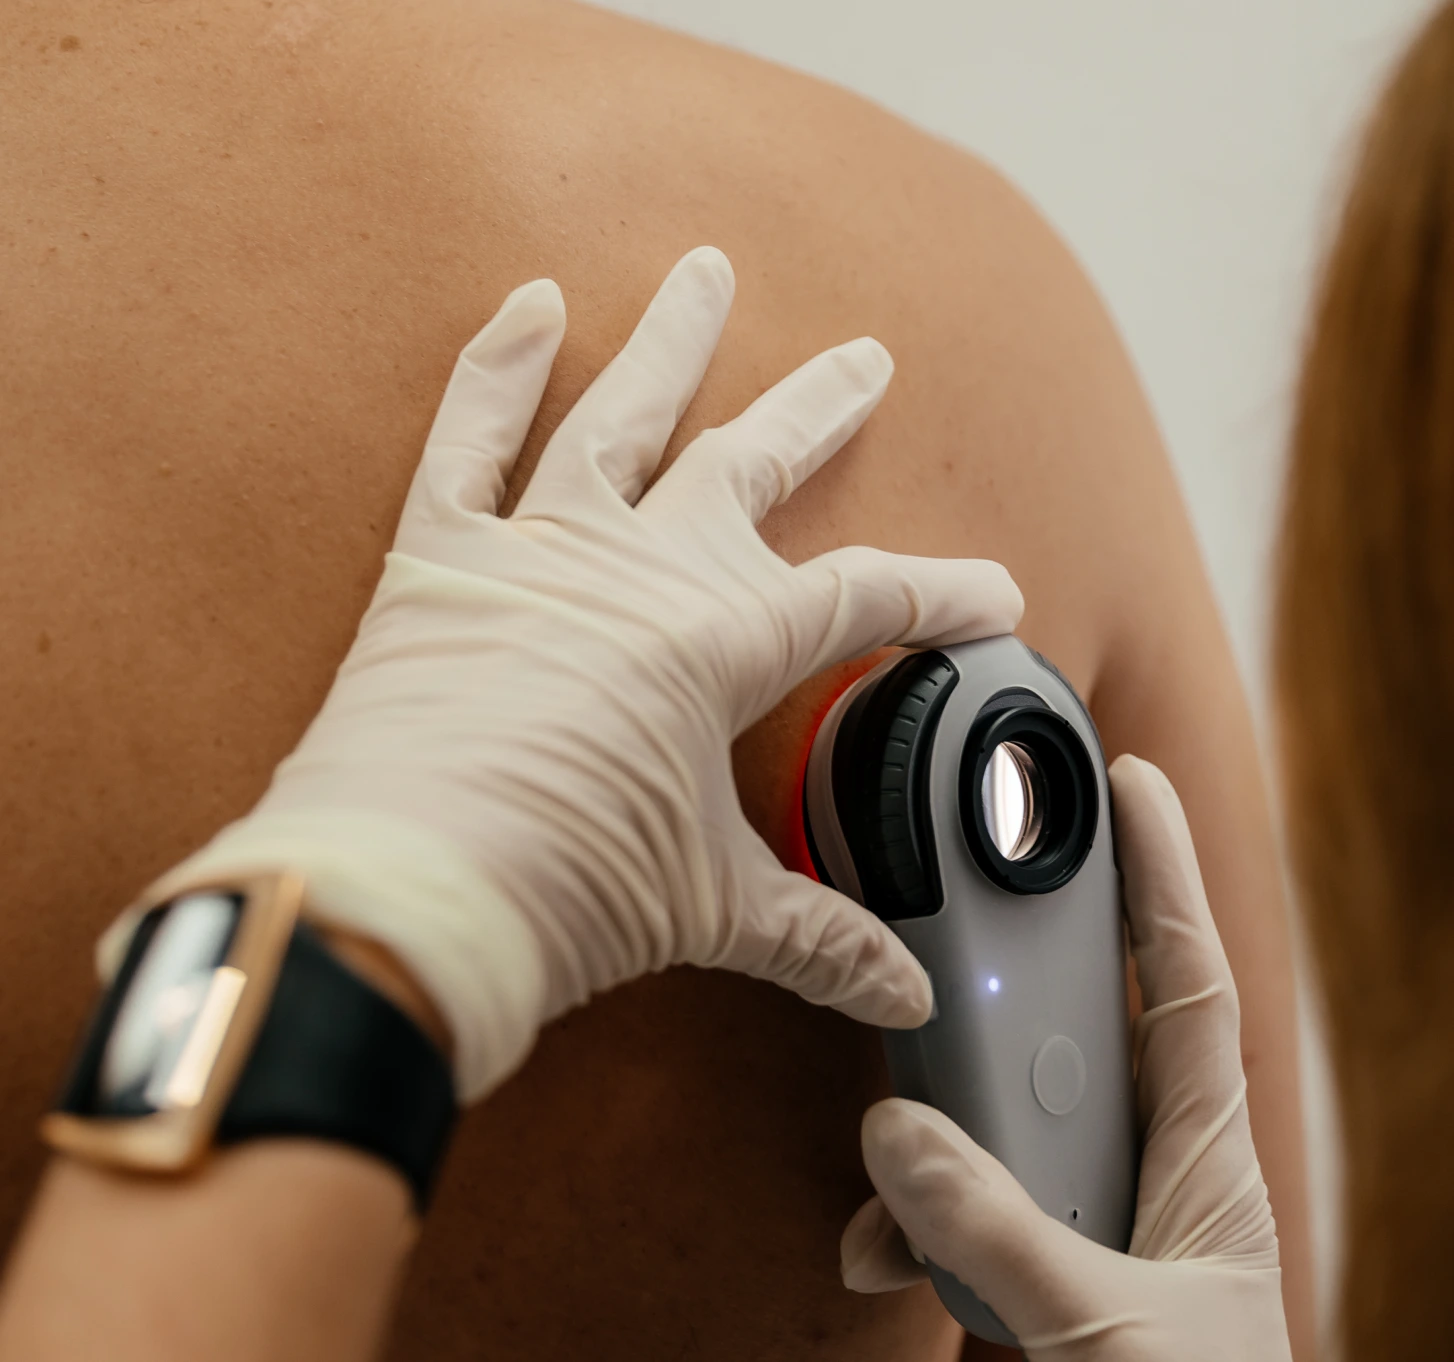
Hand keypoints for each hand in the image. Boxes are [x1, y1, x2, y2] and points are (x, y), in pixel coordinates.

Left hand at [110, 247, 1022, 1100]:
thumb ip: (815, 936)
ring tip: (705, 270)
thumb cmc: (562, 895)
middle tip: (867, 356)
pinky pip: (468, 441)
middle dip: (819, 410)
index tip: (998, 595)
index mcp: (722, 642)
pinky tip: (528, 305)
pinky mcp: (439, 561)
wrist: (401, 901)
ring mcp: (537, 550)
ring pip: (621, 415)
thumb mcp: (707, 908)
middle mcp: (639, 567)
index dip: (945, 595)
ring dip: (669, 341)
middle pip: (752, 465)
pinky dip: (493, 370)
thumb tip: (901, 996)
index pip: (867, 598)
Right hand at [839, 755, 1291, 1360]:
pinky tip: (879, 1247)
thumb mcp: (1108, 1333)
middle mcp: (1147, 1172)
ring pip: (1001, 1126)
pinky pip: (965, 1212)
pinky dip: (915, 1222)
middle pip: (1073, 1035)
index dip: (1169, 875)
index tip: (1136, 785)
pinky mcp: (1040, 1273)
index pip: (1192, 983)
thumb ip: (1004, 1235)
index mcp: (1205, 1158)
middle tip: (951, 926)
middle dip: (1010, 984)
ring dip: (935, 1129)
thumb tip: (901, 1136)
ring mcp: (1091, 1221)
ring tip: (889, 1141)